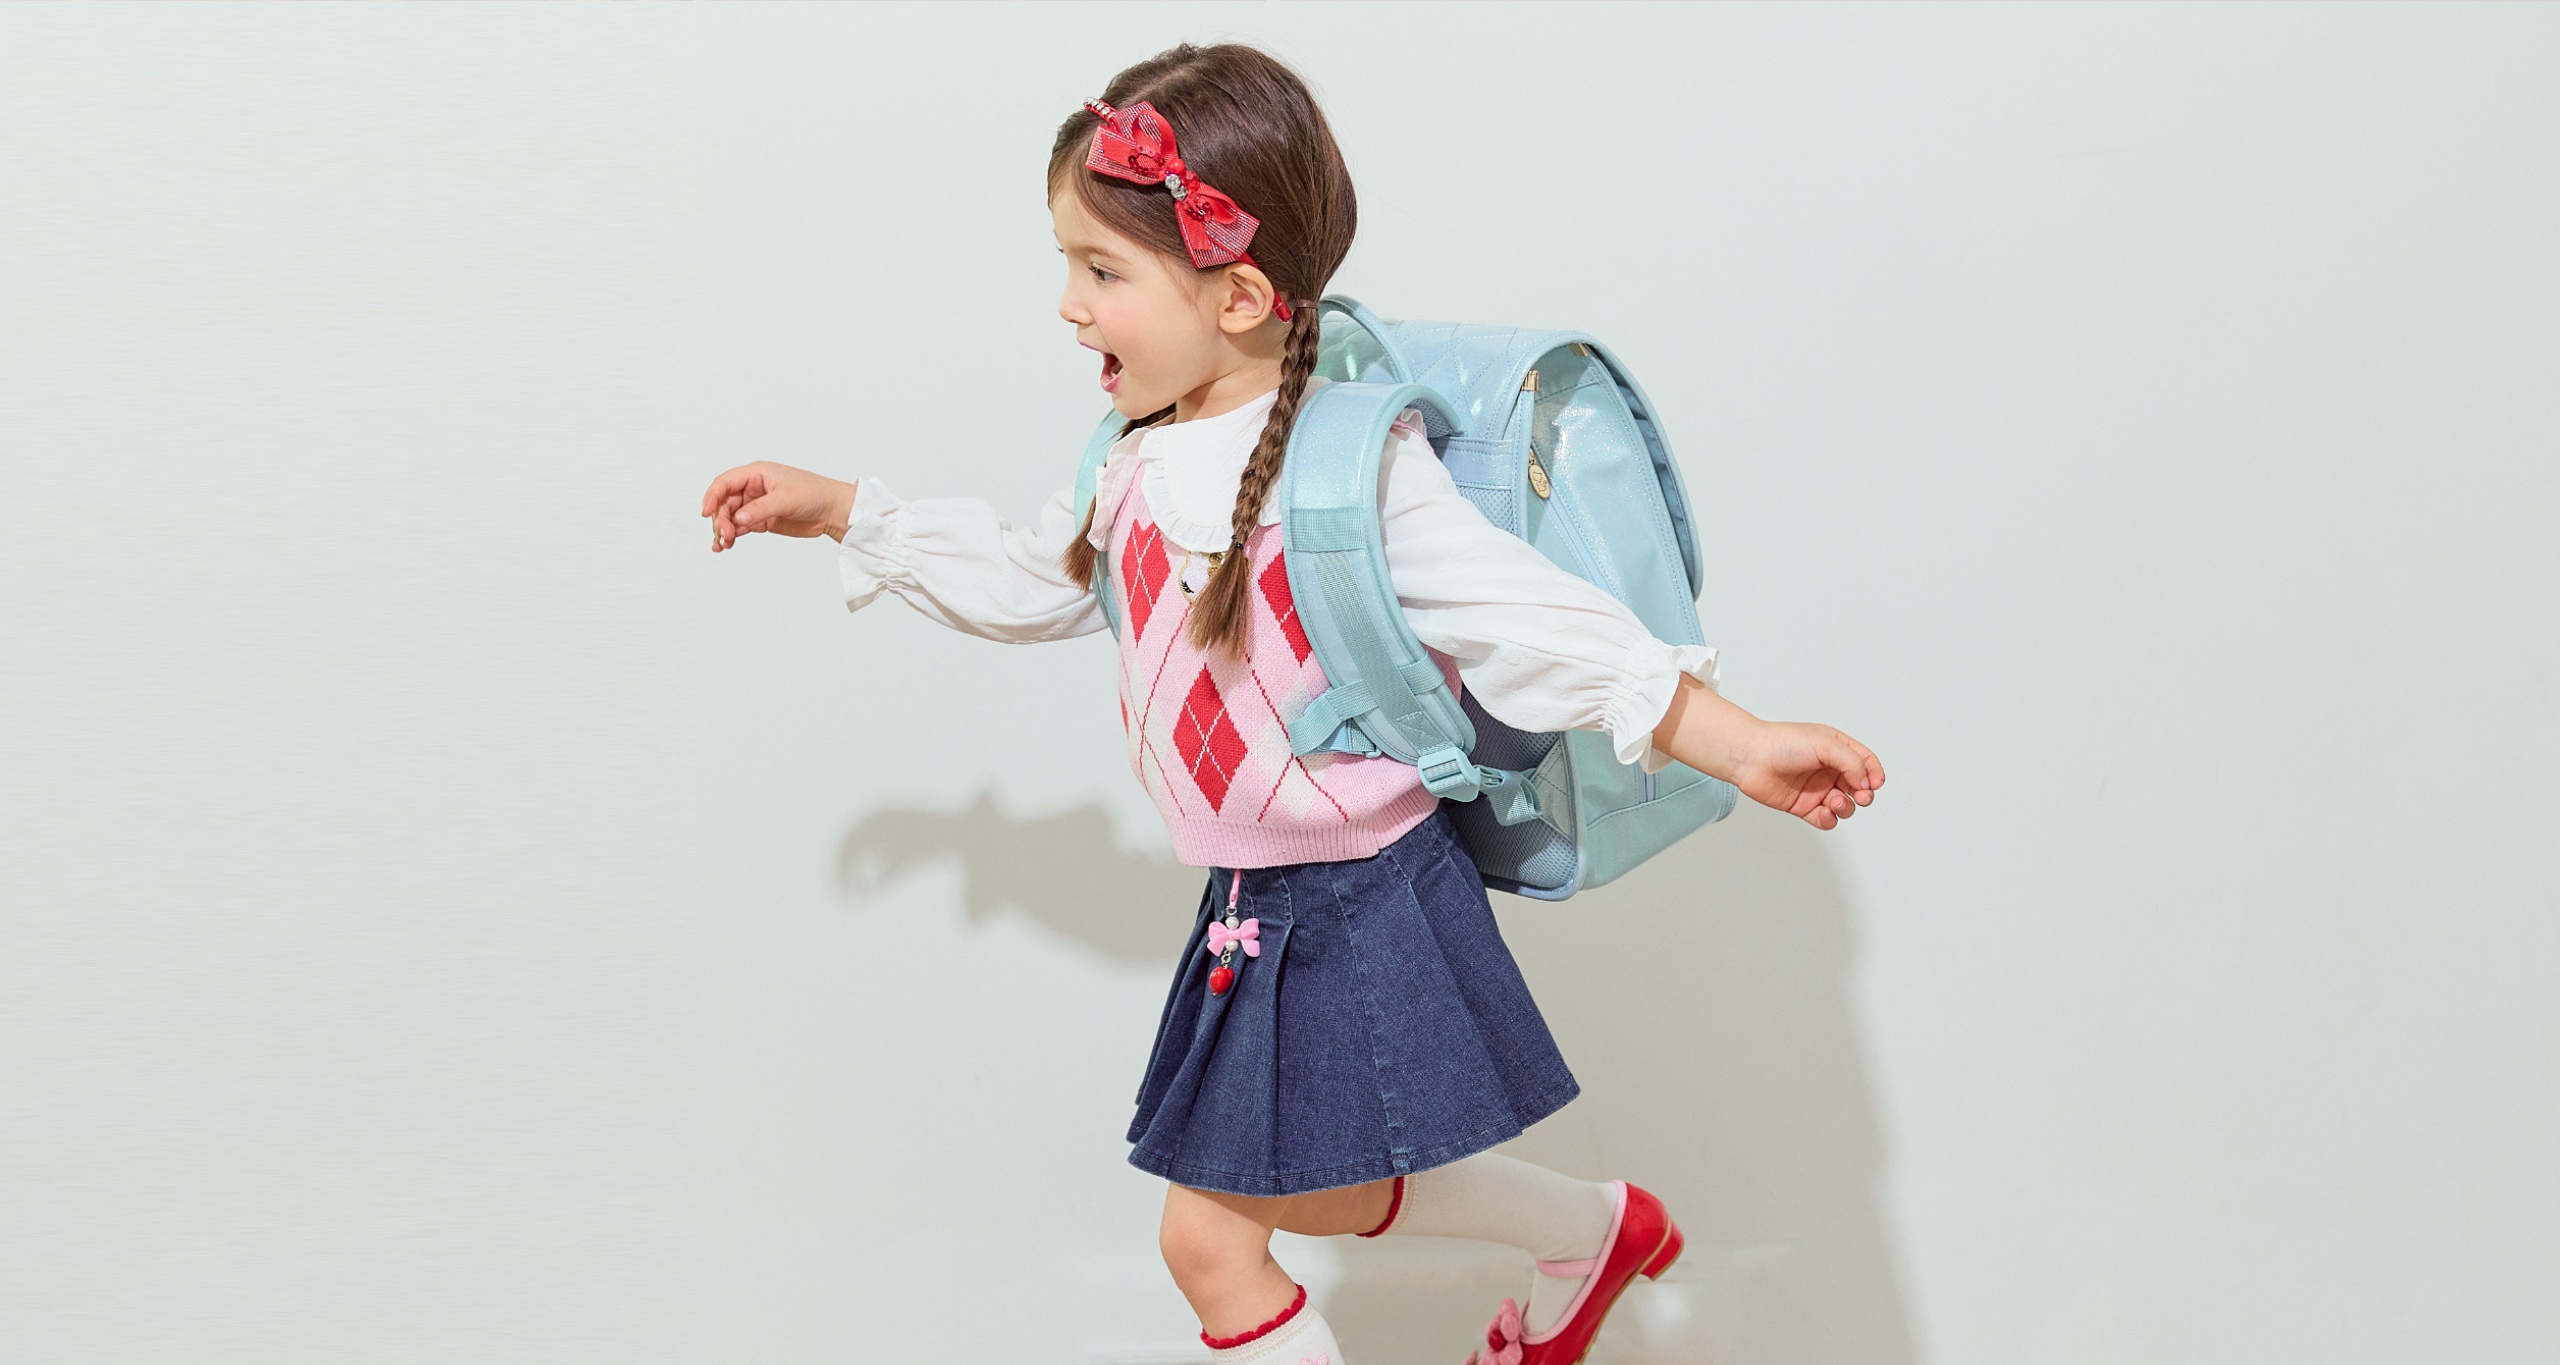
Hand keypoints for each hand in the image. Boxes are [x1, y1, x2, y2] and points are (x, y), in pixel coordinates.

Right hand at [699, 462, 857, 549]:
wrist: (832, 511)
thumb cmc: (814, 494)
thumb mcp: (786, 499)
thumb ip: (760, 509)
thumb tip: (738, 519)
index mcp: (757, 474)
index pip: (725, 483)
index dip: (712, 496)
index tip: (706, 512)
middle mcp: (753, 488)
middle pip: (724, 503)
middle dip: (720, 519)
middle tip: (725, 535)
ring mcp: (755, 505)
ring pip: (730, 517)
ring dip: (723, 530)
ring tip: (724, 544)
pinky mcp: (761, 520)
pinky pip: (739, 527)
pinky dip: (731, 536)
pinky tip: (726, 546)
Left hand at [1726, 720, 1884, 830]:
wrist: (1750, 758)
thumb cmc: (1783, 743)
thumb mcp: (1825, 744)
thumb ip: (1851, 762)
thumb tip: (1866, 783)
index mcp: (1836, 748)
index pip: (1866, 762)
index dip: (1874, 774)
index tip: (1874, 783)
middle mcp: (1828, 769)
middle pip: (1859, 787)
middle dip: (1864, 794)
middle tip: (1861, 797)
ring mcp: (1816, 789)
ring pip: (1844, 805)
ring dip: (1846, 807)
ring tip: (1834, 801)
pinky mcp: (1803, 806)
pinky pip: (1825, 819)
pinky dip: (1829, 819)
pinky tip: (1825, 813)